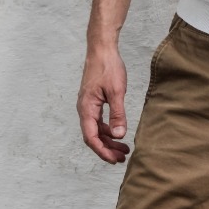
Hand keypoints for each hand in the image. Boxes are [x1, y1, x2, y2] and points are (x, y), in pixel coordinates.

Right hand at [77, 47, 130, 163]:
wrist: (101, 49)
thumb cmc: (108, 67)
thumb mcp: (117, 92)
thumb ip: (117, 114)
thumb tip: (119, 136)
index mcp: (87, 108)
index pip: (91, 137)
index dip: (103, 151)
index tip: (115, 160)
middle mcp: (84, 109)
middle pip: (93, 136)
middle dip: (107, 149)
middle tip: (123, 157)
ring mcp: (87, 105)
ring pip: (95, 129)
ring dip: (108, 140)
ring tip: (124, 148)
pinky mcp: (92, 101)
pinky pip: (98, 121)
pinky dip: (108, 129)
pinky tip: (118, 132)